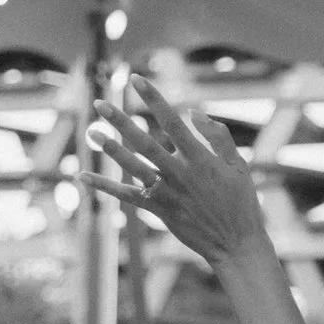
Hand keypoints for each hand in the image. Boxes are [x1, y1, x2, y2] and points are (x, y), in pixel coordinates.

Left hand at [87, 76, 267, 268]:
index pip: (172, 122)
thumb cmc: (241, 203)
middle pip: (145, 143)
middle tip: (101, 104)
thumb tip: (193, 113)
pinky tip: (83, 177)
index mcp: (200, 158)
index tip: (136, 79)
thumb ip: (218, 136)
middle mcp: (180, 173)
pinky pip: (126, 196)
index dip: (153, 99)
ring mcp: (168, 193)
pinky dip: (104, 187)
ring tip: (92, 132)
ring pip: (134, 167)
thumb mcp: (239, 166)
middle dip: (122, 122)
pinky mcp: (159, 210)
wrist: (236, 245)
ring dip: (111, 150)